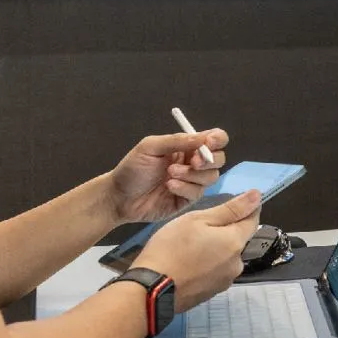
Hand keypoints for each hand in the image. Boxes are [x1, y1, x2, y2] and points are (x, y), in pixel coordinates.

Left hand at [108, 129, 228, 224]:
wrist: (119, 197)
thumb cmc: (132, 168)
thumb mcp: (150, 147)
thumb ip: (177, 141)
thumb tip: (204, 137)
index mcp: (186, 147)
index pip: (214, 139)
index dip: (217, 140)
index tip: (209, 143)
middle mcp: (193, 164)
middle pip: (219, 159)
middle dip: (209, 160)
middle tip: (193, 162)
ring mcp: (191, 183)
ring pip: (211, 177)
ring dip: (192, 175)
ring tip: (170, 175)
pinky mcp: (187, 200)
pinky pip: (198, 193)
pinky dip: (185, 188)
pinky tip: (169, 187)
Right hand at [132, 190, 262, 312]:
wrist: (151, 290)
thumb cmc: (171, 248)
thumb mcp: (197, 220)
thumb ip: (230, 209)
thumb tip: (257, 196)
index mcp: (236, 243)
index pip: (253, 220)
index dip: (246, 208)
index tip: (232, 203)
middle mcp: (237, 264)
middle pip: (238, 240)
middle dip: (224, 231)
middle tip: (198, 227)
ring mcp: (225, 281)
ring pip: (225, 257)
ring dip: (215, 249)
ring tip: (189, 247)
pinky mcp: (212, 292)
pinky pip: (215, 272)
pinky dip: (206, 265)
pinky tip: (188, 263)